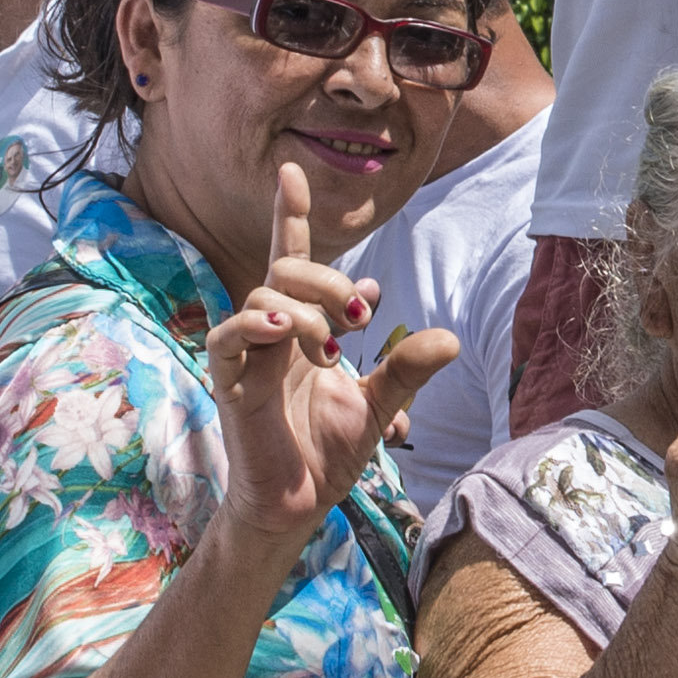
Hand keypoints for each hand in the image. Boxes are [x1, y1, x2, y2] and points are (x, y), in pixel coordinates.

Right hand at [204, 162, 453, 557]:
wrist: (299, 505)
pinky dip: (254, 325)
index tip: (292, 171)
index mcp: (300, 328)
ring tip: (334, 348)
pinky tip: (283, 334)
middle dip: (327, 278)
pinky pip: (227, 336)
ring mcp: (246, 356)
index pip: (289, 258)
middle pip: (284, 267)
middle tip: (364, 313)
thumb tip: (450, 336)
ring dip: (306, 310)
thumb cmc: (328, 452)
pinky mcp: (229, 384)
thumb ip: (407, 367)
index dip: (288, 215)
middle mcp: (270, 334)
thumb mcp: (381, 404)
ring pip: (263, 294)